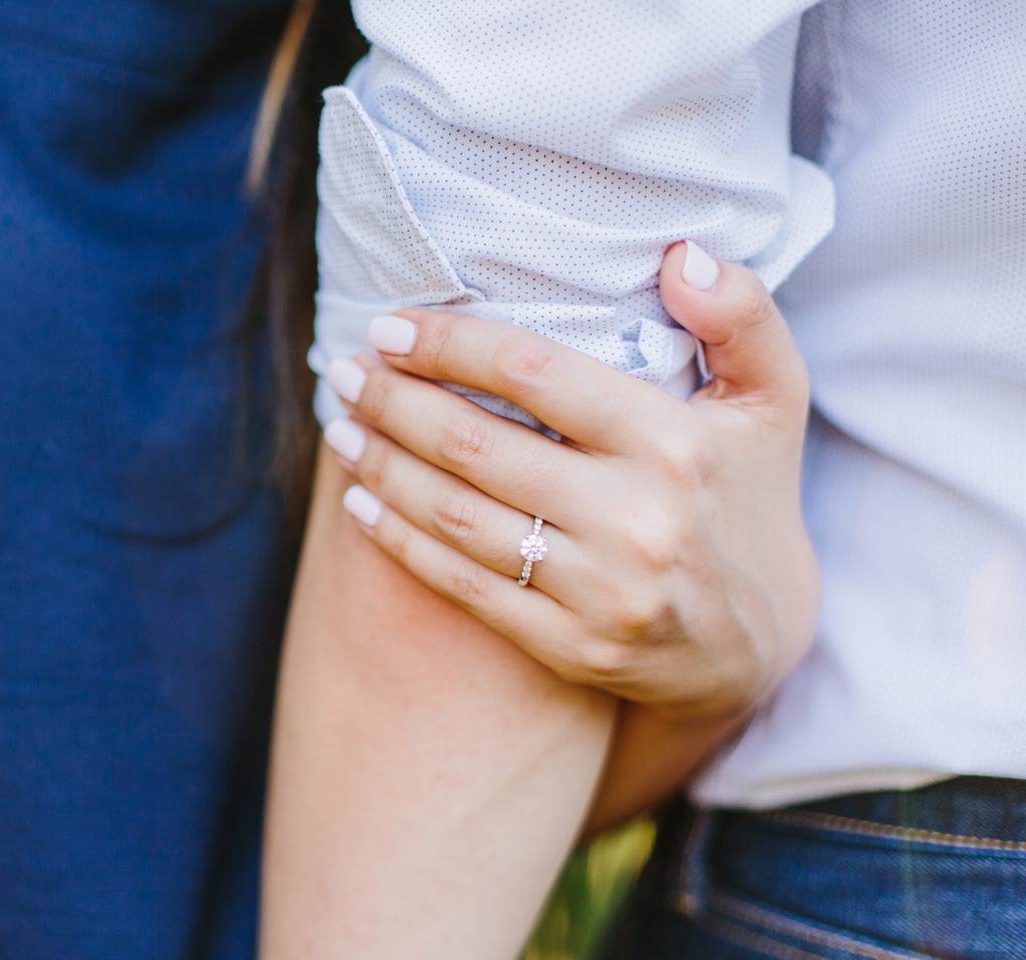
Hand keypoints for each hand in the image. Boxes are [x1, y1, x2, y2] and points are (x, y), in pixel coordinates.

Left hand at [320, 243, 819, 720]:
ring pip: (455, 516)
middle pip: (475, 444)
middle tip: (345, 371)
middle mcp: (637, 520)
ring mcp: (602, 593)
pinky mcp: (573, 649)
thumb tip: (680, 252)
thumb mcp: (773, 398)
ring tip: (339, 426)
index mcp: (676, 444)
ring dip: (381, 464)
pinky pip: (463, 586)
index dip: (449, 343)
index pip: (533, 371)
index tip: (390, 325)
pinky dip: (398, 542)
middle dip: (393, 400)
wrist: (758, 645)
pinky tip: (357, 503)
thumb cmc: (749, 496)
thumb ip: (742, 315)